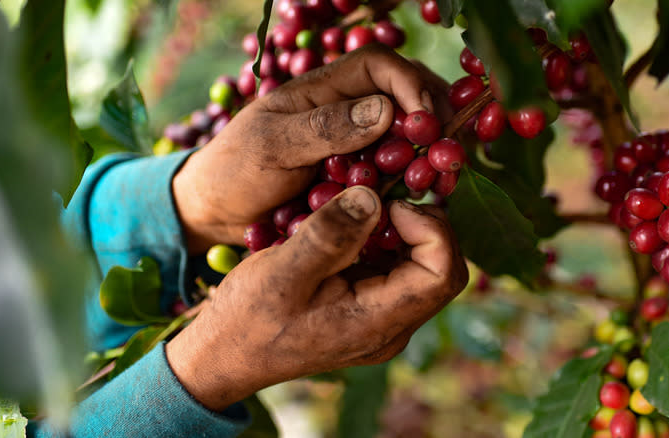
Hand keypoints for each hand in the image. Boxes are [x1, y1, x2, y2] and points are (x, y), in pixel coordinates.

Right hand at [166, 186, 467, 410]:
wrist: (225, 355)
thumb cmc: (249, 320)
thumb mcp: (282, 272)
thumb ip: (329, 235)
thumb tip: (372, 197)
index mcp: (378, 322)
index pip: (443, 274)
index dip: (432, 229)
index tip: (391, 204)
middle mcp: (391, 327)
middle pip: (440, 268)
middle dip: (423, 225)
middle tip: (383, 198)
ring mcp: (382, 321)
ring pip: (421, 267)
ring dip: (403, 231)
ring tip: (365, 207)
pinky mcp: (368, 310)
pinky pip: (395, 271)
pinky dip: (384, 241)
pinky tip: (352, 225)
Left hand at [173, 44, 450, 253]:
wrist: (214, 215)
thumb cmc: (233, 172)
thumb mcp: (271, 146)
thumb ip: (325, 128)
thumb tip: (386, 110)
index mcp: (322, 91)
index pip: (379, 67)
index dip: (411, 86)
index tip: (427, 124)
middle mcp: (345, 114)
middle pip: (405, 98)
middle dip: (434, 119)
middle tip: (452, 153)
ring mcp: (353, 148)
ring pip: (407, 138)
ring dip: (430, 154)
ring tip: (444, 179)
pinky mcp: (357, 180)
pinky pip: (395, 174)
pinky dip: (415, 182)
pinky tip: (426, 198)